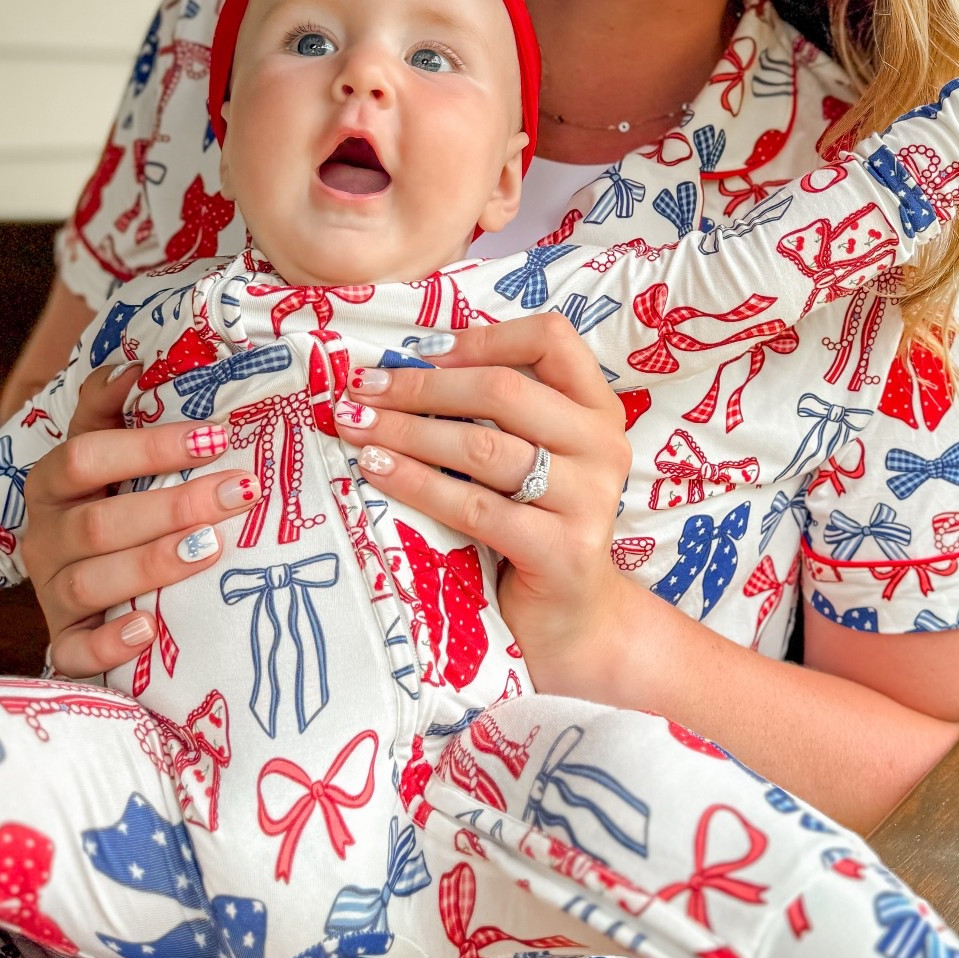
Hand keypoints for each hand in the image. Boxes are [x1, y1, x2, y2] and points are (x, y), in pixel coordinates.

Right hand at [18, 363, 260, 677]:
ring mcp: (52, 594)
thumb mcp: (107, 452)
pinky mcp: (66, 642)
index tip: (216, 436)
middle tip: (240, 491)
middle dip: (173, 506)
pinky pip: (75, 651)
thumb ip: (110, 407)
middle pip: (99, 522)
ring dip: (154, 564)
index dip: (149, 446)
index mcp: (53, 484)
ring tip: (212, 548)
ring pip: (90, 582)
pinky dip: (109, 643)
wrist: (89, 588)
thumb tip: (132, 366)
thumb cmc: (111, 503)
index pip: (86, 457)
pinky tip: (149, 628)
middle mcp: (45, 538)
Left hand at [331, 314, 632, 694]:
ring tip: (356, 427)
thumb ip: (500, 413)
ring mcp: (588, 499)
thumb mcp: (534, 457)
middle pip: (504, 390)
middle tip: (362, 390)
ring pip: (483, 447)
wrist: (573, 620)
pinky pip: (474, 506)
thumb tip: (405, 367)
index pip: (552, 338)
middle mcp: (602, 446)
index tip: (422, 352)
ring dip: (408, 432)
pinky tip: (376, 471)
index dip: (483, 337)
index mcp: (597, 410)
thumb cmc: (537, 526)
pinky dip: (416, 483)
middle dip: (422, 386)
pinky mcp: (562, 549)